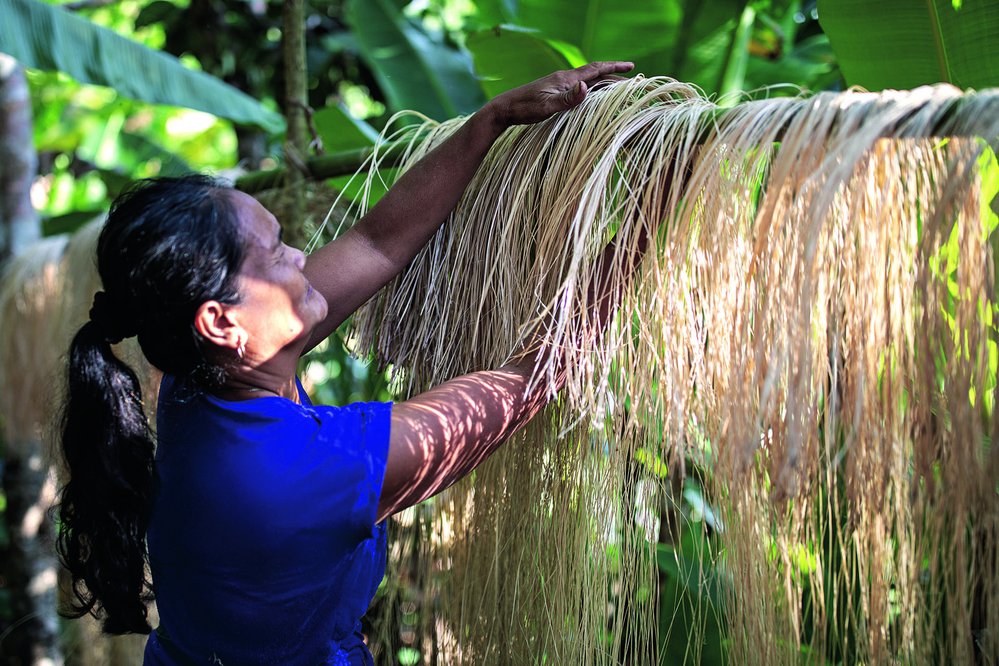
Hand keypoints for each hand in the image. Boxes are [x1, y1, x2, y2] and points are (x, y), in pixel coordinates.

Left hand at [486, 61, 634, 129]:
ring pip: (587, 80)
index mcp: (566, 79)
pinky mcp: (554, 91)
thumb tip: (586, 87)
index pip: (595, 70)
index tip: (631, 66)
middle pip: (594, 74)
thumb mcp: (547, 106)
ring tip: (617, 88)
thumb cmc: (524, 108)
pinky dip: (591, 90)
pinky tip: (592, 96)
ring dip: (603, 83)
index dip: (614, 67)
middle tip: (631, 80)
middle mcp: (564, 79)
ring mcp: (559, 84)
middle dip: (613, 76)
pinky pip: (578, 88)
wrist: (505, 108)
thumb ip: (567, 99)